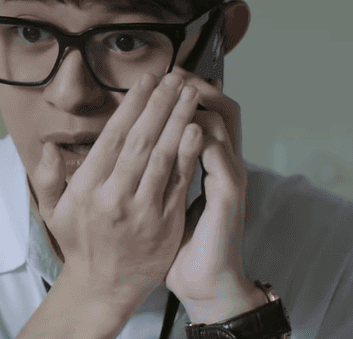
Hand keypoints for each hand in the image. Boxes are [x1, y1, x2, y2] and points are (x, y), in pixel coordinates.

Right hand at [27, 72, 205, 308]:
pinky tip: (197, 130)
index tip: (145, 81)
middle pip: (140, 141)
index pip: (112, 137)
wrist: (103, 286)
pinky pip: (178, 182)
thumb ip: (49, 178)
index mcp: (87, 188)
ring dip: (178, 121)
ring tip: (189, 93)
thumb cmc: (79, 242)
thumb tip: (50, 147)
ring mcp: (143, 210)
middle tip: (174, 77)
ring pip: (163, 156)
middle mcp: (115, 196)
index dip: (131, 106)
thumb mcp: (53, 211)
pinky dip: (188, 154)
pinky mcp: (166, 222)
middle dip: (159, 104)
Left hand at [163, 68, 262, 322]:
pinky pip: (221, 157)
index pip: (196, 116)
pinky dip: (206, 138)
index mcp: (202, 163)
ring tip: (181, 86)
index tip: (153, 77)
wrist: (203, 280)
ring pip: (222, 125)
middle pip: (216, 110)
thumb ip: (151, 170)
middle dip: (191, 88)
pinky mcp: (230, 195)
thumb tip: (122, 144)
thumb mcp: (160, 200)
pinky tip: (190, 126)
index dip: (177, 95)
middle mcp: (219, 164)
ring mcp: (228, 177)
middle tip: (170, 71)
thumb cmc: (175, 243)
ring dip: (201, 104)